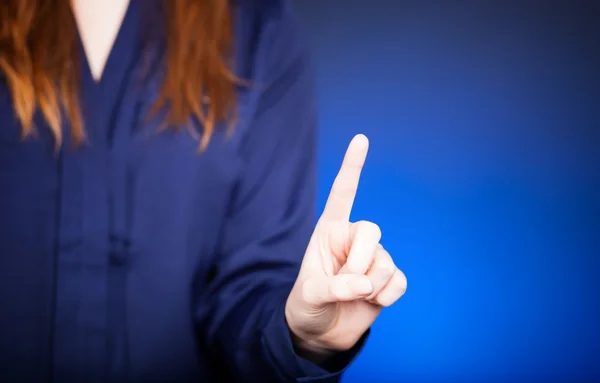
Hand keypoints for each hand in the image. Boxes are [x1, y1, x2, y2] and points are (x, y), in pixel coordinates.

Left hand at [285, 134, 406, 357]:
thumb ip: (334, 287)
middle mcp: (353, 240)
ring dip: (371, 286)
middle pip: (372, 230)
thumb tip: (365, 286)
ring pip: (386, 262)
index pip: (343, 194)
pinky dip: (388, 296)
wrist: (322, 333)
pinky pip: (400, 281)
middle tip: (347, 283)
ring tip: (354, 296)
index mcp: (330, 231)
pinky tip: (374, 303)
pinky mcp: (388, 279)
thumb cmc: (308, 305)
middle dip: (360, 262)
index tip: (361, 138)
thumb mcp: (310, 295)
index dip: (353, 167)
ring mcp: (373, 259)